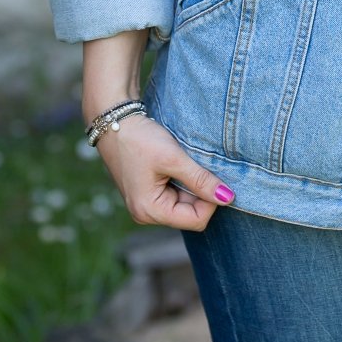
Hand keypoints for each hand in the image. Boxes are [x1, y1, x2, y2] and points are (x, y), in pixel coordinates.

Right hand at [95, 112, 234, 231]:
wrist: (114, 121)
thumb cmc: (140, 139)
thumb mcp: (173, 158)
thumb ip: (200, 180)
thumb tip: (228, 198)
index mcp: (150, 211)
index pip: (196, 220)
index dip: (211, 201)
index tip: (214, 176)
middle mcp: (146, 214)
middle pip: (190, 213)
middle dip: (200, 192)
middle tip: (199, 164)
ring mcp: (146, 204)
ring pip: (184, 203)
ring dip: (192, 185)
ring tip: (185, 162)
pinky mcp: (148, 192)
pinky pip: (174, 194)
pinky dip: (182, 180)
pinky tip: (178, 163)